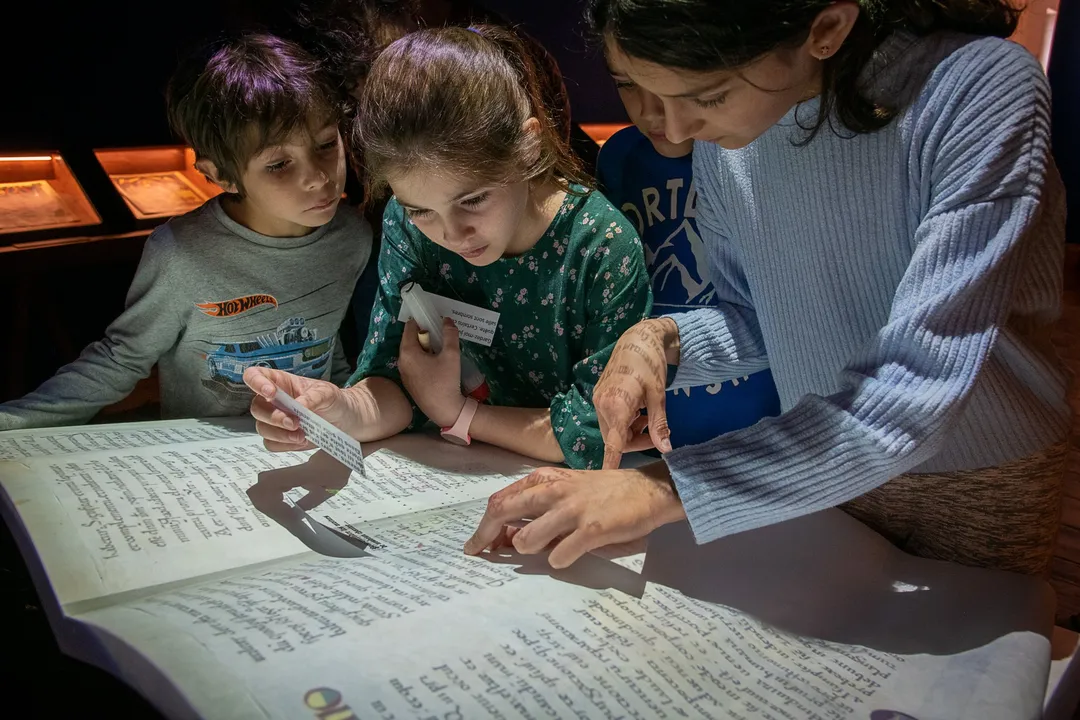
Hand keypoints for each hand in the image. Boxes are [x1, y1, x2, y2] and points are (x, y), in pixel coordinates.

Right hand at [244, 367, 356, 451]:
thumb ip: (313, 397)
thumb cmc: (334, 401)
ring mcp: (275, 420)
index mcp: (281, 382)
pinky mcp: (280, 438)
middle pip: (257, 408)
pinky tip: (301, 441)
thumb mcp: (328, 393)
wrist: (347, 421)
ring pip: (262, 428)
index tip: (271, 393)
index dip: (256, 382)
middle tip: (295, 423)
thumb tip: (299, 406)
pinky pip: (271, 443)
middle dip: (274, 418)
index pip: (254, 376)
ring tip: (302, 436)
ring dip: (280, 434)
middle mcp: (273, 401)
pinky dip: (285, 445)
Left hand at [398, 317, 466, 426]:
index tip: (433, 320)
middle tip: (439, 336)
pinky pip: (413, 364)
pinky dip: (422, 360)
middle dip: (424, 335)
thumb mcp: (451, 354)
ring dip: (424, 348)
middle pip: (410, 340)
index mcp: (408, 352)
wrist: (444, 409)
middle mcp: (401, 361)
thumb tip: (447, 320)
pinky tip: (436, 365)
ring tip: (439, 350)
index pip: (410, 328)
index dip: (421, 321)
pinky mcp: (409, 383)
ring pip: (412, 353)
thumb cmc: (446, 381)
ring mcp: (404, 374)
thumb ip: (450, 334)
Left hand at [464, 462, 684, 567]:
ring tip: (545, 549)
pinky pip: (559, 556)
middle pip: (502, 512)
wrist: (648, 490)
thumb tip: (507, 534)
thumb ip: (538, 508)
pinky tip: (568, 555)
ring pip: (526, 538)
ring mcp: (572, 510)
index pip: (500, 500)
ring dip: (528, 549)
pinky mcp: (592, 530)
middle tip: (479, 554)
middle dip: (484, 537)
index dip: (482, 525)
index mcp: (545, 480)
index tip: (475, 544)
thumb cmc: (604, 492)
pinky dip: (558, 560)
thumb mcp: (567, 491)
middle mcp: (553, 491)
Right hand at [593, 318, 679, 468]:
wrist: (638, 337)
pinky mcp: (599, 395)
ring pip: (613, 430)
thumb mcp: (659, 395)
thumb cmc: (651, 363)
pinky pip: (610, 418)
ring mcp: (598, 399)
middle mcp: (602, 405)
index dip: (610, 463)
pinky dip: (625, 421)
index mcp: (616, 406)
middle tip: (656, 432)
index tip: (605, 480)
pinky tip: (638, 410)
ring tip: (647, 417)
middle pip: (615, 439)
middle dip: (635, 441)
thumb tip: (665, 449)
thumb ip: (659, 424)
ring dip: (630, 431)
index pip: (613, 443)